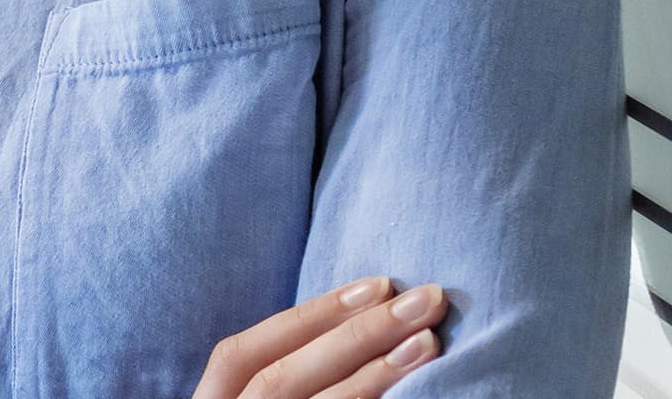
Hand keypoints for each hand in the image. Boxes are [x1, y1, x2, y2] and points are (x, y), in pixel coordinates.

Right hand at [192, 278, 446, 398]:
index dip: (307, 317)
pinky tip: (417, 390)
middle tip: (426, 299)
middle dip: (355, 334)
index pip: (241, 354)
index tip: (378, 284)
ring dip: (374, 371)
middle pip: (281, 376)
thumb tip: (348, 324)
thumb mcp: (245, 395)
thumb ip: (280, 371)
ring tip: (429, 340)